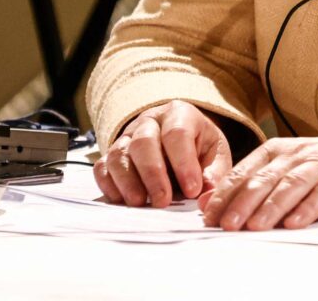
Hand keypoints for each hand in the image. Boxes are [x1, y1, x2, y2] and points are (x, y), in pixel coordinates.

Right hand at [94, 100, 232, 207]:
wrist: (181, 142)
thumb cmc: (199, 148)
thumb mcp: (215, 155)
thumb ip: (214, 174)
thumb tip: (207, 195)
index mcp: (180, 114)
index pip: (178, 133)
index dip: (184, 163)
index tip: (192, 190)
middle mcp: (150, 121)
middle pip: (143, 142)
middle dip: (153, 174)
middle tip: (163, 201)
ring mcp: (127, 137)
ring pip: (119, 154)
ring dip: (128, 182)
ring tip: (140, 203)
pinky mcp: (111, 154)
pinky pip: (102, 167)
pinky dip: (109, 185)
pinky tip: (122, 201)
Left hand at [198, 119, 317, 230]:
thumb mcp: (288, 168)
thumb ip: (252, 183)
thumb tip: (208, 203)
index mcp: (279, 151)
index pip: (245, 171)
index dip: (225, 194)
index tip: (207, 217)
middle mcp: (298, 154)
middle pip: (265, 178)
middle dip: (242, 202)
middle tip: (225, 225)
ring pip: (291, 184)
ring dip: (271, 206)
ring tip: (255, 227)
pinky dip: (308, 208)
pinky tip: (295, 223)